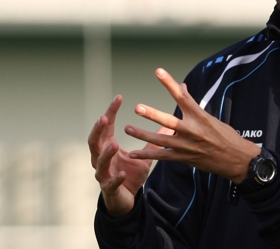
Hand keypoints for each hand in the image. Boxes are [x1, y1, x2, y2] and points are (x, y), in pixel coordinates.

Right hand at [88, 95, 171, 216]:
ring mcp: (103, 174)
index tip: (119, 97)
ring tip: (114, 144)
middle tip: (105, 118)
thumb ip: (153, 140)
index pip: (107, 126)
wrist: (125, 199)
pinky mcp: (109, 189)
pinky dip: (116, 178)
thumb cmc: (130, 173)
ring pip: (99, 162)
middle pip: (94, 141)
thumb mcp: (144, 155)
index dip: (111, 112)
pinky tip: (123, 173)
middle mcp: (101, 158)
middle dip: (98, 130)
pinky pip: (110, 183)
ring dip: (106, 153)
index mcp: (108, 147)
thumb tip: (169, 124)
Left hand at [125, 68, 260, 183]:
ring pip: (160, 140)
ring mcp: (187, 146)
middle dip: (152, 114)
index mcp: (200, 116)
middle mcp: (193, 130)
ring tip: (128, 128)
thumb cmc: (226, 136)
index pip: (183, 96)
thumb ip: (193, 105)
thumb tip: (183, 87)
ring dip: (142, 134)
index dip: (170, 83)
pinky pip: (161, 156)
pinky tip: (133, 153)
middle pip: (169, 120)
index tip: (158, 71)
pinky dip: (146, 154)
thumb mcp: (211, 117)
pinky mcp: (183, 158)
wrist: (236, 159)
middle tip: (138, 107)